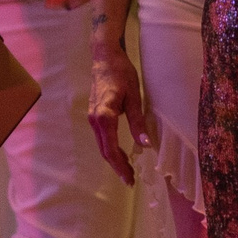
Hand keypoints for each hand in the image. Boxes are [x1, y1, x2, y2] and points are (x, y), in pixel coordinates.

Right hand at [88, 39, 149, 184]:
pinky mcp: (94, 115)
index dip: (120, 166)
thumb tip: (145, 144)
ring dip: (114, 159)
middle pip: (105, 151)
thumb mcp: (134, 97)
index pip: (111, 149)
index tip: (130, 179)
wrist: (104, 57)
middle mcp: (94, 120)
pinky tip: (120, 153)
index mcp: (105, 116)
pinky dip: (110, 148)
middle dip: (117, 167)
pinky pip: (102, 137)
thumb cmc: (121, 73)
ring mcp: (92, 118)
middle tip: (131, 180)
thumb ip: (138, 122)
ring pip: (102, 145)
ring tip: (128, 170)